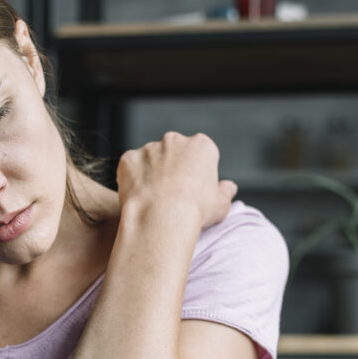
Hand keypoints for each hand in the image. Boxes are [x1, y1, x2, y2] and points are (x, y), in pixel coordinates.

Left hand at [115, 131, 236, 230]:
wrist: (160, 218)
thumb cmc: (194, 211)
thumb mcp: (221, 204)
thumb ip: (225, 192)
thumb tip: (229, 187)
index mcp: (201, 146)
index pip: (200, 155)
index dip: (196, 173)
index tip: (192, 190)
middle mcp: (175, 140)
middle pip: (174, 152)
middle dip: (172, 168)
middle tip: (171, 194)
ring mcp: (150, 148)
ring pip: (150, 159)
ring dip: (151, 173)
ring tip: (153, 199)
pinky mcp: (129, 158)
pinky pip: (130, 167)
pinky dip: (132, 179)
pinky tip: (138, 196)